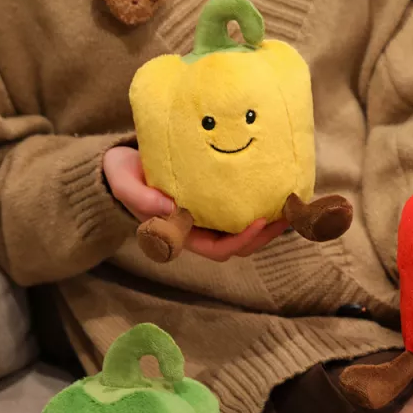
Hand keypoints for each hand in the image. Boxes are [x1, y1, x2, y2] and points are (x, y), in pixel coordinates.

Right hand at [103, 146, 288, 260]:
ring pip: (245, 229)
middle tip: (288, 215)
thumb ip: (141, 199)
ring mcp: (209, 217)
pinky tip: (275, 189)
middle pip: (240, 244)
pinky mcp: (215, 200)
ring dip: (269, 222)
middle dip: (265, 235)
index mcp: (183, 235)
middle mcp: (200, 230)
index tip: (260, 221)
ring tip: (290, 205)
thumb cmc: (124, 176)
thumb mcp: (125, 185)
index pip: (219, 249)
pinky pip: (241, 208)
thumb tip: (171, 209)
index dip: (241, 241)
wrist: (122, 164)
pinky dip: (259, 203)